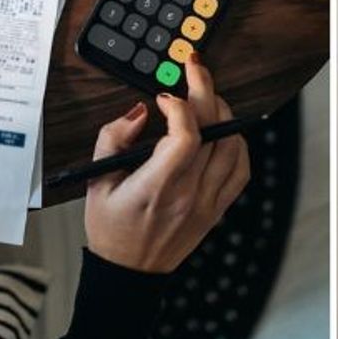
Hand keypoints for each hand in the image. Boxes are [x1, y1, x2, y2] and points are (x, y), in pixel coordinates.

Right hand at [83, 59, 250, 273]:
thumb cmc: (110, 226)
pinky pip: (241, 169)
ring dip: (224, 113)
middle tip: (194, 67)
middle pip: (213, 132)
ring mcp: (208, 202)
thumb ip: (113, 139)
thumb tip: (141, 111)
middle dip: (205, 91)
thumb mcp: (96, 181)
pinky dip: (237, 143)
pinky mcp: (219, 208)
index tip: (163, 96)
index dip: (180, 107)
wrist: (130, 271)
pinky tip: (224, 130)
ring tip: (208, 96)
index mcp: (156, 187)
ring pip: (233, 146)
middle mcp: (188, 194)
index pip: (185, 137)